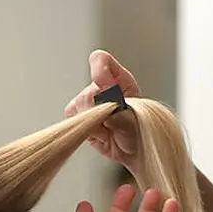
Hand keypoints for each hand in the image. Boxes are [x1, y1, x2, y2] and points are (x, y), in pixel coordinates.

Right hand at [65, 50, 140, 165]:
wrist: (133, 150)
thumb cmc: (139, 130)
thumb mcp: (135, 119)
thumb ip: (119, 110)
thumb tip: (103, 104)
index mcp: (119, 78)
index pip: (101, 61)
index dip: (100, 72)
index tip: (106, 88)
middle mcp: (101, 87)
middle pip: (88, 92)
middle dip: (100, 112)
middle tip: (115, 123)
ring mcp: (87, 101)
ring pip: (79, 107)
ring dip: (95, 124)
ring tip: (110, 130)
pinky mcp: (77, 116)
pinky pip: (74, 121)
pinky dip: (89, 132)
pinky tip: (101, 134)